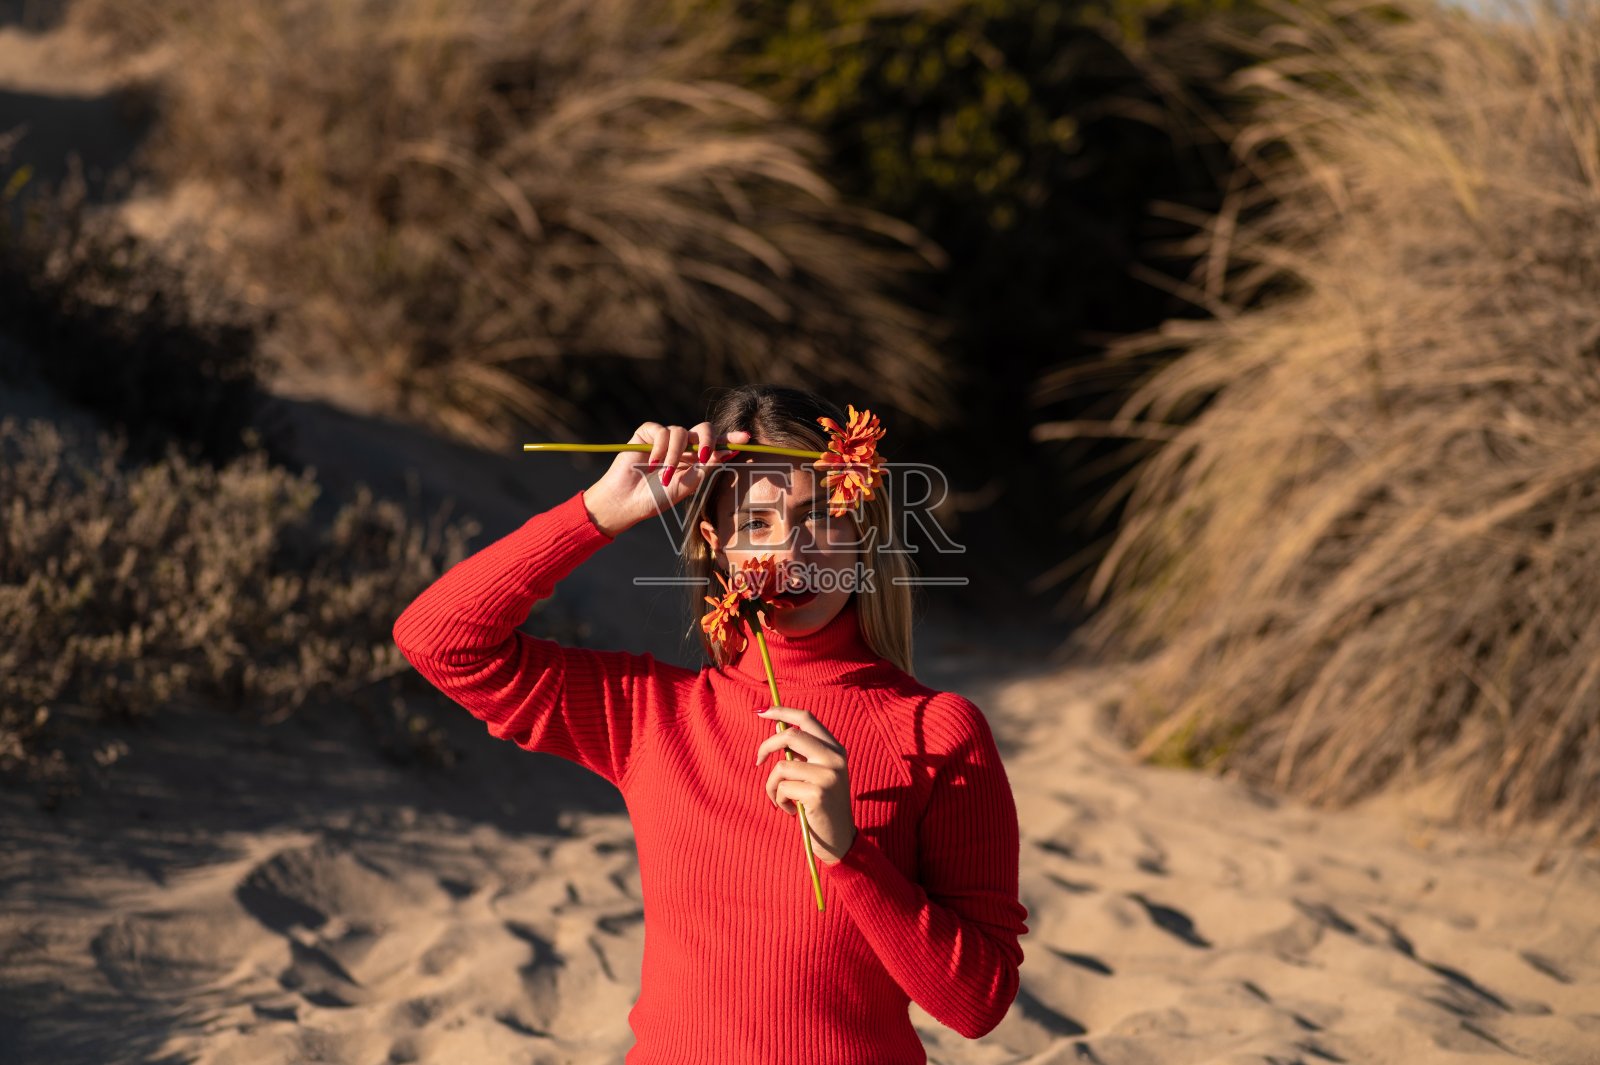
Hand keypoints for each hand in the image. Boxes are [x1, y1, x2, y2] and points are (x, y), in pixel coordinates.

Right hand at [584, 421, 750, 535]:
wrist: (628, 502)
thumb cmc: (657, 497)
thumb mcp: (688, 484)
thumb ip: (706, 466)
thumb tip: (729, 452)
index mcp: (695, 458)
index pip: (716, 445)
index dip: (730, 440)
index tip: (746, 439)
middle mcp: (682, 445)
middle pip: (703, 429)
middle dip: (708, 440)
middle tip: (704, 456)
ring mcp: (665, 438)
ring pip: (680, 432)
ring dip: (675, 456)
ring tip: (664, 475)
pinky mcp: (647, 433)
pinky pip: (661, 431)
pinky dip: (659, 448)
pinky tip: (652, 464)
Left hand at [755, 705, 856, 863]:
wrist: (839, 840)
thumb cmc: (823, 807)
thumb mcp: (816, 775)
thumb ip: (801, 753)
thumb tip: (777, 728)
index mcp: (835, 749)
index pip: (807, 718)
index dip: (782, 711)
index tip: (761, 712)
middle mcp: (835, 758)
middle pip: (790, 735)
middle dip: (766, 747)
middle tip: (757, 761)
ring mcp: (827, 775)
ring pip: (781, 767)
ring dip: (771, 786)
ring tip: (780, 800)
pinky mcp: (817, 793)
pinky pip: (782, 788)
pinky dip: (779, 800)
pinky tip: (791, 811)